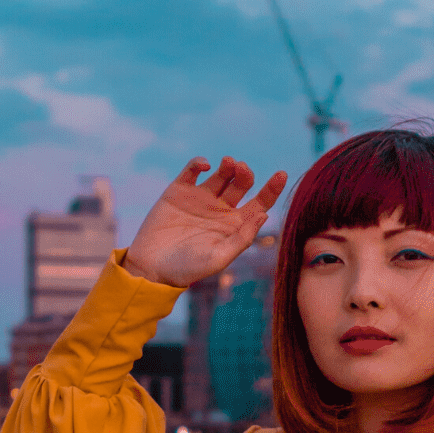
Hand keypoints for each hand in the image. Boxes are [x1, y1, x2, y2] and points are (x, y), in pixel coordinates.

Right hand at [122, 157, 287, 289]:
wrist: (151, 267)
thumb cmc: (187, 269)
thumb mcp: (219, 258)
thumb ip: (242, 238)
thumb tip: (263, 215)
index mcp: (234, 225)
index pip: (260, 203)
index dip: (273, 189)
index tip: (282, 174)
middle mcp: (220, 209)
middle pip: (243, 184)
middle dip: (246, 174)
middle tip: (242, 170)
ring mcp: (200, 199)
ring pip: (221, 174)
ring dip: (229, 165)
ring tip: (229, 163)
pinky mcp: (179, 191)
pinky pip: (193, 170)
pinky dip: (199, 163)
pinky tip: (204, 165)